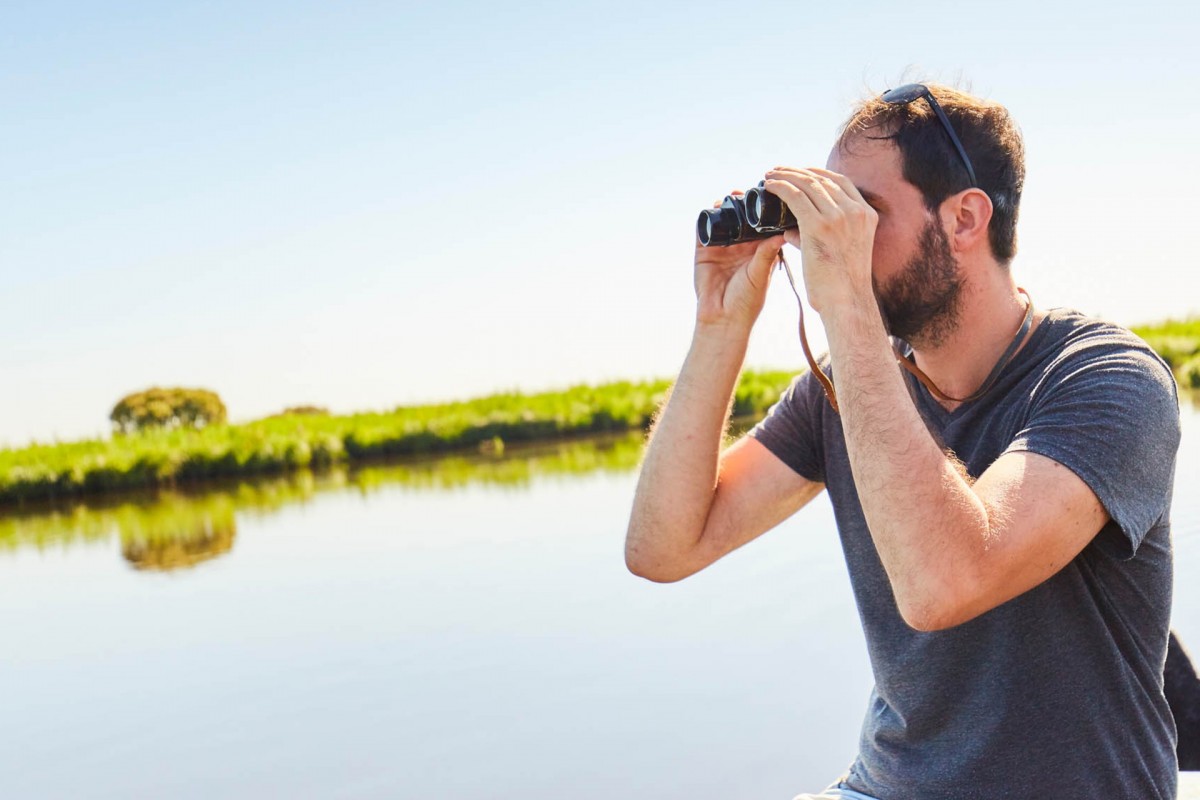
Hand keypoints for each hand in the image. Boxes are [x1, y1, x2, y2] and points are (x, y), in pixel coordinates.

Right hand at [693, 191, 784, 330]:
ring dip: (726, 207)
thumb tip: (782, 233)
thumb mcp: (760, 274)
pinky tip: (711, 208)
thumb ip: (767, 254)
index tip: (768, 196)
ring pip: (724, 220)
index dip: (764, 210)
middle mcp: (742, 247)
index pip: (762, 224)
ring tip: (730, 196)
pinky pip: (704, 230)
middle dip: (743, 203)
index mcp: (760, 251)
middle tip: (745, 191)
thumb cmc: (747, 302)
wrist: (723, 318)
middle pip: (742, 218)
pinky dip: (706, 217)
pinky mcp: (704, 252)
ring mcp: (722, 248)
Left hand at [761, 168, 876, 314]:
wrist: (847, 302)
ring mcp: (839, 216)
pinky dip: (780, 187)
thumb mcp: (844, 250)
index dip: (817, 172)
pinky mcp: (818, 225)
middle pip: (822, 178)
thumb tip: (791, 229)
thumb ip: (822, 235)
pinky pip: (794, 196)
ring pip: (807, 184)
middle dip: (797, 171)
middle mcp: (855, 211)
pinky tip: (768, 185)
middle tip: (778, 171)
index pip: (841, 182)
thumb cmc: (841, 284)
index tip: (800, 172)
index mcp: (866, 214)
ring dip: (785, 175)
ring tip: (769, 175)